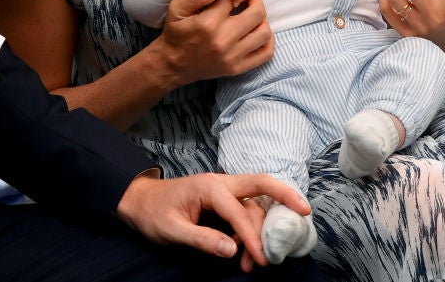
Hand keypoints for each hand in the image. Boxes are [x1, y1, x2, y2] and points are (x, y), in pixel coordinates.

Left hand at [115, 172, 310, 269]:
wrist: (139, 201)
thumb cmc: (153, 213)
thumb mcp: (172, 230)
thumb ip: (202, 239)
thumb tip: (232, 248)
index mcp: (209, 187)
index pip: (239, 210)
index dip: (252, 236)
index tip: (263, 258)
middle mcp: (220, 184)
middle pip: (260, 183)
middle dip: (284, 194)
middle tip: (305, 211)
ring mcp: (223, 191)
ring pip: (254, 204)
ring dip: (261, 229)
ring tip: (257, 262)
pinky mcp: (223, 201)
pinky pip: (246, 211)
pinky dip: (252, 229)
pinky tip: (249, 251)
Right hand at [157, 0, 273, 85]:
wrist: (172, 64)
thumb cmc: (175, 33)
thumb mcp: (177, 9)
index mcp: (208, 23)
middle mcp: (223, 40)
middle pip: (257, 13)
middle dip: (255, 1)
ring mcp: (232, 56)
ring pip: (264, 33)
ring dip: (262, 20)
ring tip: (252, 16)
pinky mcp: (237, 68)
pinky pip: (265, 54)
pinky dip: (267, 42)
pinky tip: (257, 32)